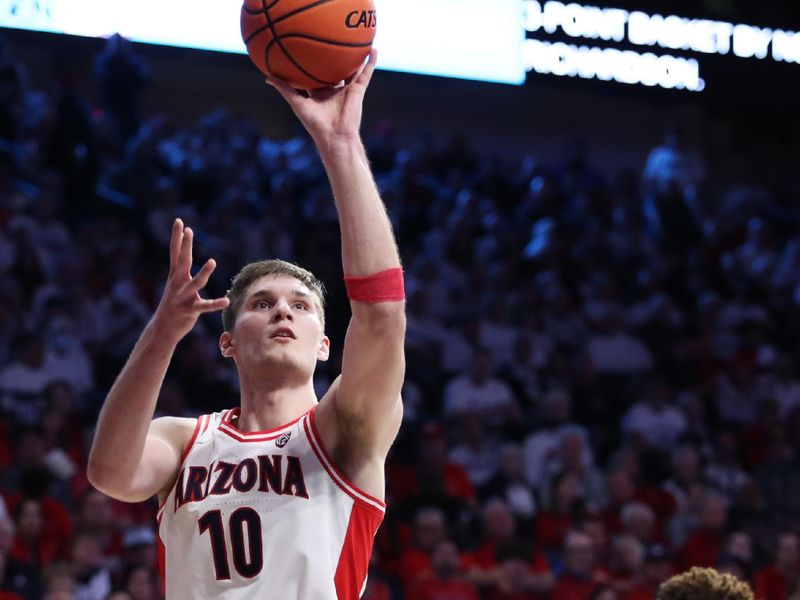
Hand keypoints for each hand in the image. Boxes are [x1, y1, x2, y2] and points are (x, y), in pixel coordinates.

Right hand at [152, 219, 228, 342]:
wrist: (163, 328)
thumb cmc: (174, 305)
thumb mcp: (176, 286)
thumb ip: (182, 272)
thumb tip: (184, 256)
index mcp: (175, 276)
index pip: (175, 253)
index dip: (177, 237)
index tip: (179, 221)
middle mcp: (177, 284)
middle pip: (182, 261)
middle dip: (186, 245)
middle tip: (189, 230)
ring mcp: (183, 297)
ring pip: (195, 283)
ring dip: (204, 273)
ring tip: (212, 261)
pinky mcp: (190, 310)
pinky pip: (205, 306)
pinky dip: (215, 304)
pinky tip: (226, 300)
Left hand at [266, 49, 377, 148]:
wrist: (335, 136)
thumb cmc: (315, 123)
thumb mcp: (296, 103)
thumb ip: (284, 89)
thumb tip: (266, 77)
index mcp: (319, 93)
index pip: (315, 74)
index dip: (313, 63)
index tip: (308, 50)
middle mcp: (333, 90)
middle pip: (334, 70)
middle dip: (333, 58)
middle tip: (331, 41)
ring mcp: (347, 90)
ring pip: (352, 70)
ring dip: (356, 57)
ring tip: (358, 41)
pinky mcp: (358, 91)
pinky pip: (365, 74)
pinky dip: (370, 63)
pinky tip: (373, 50)